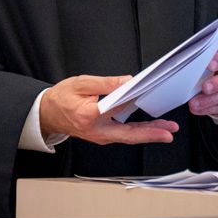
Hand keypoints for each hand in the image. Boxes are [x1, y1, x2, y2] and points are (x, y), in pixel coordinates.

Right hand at [39, 74, 178, 144]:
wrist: (48, 114)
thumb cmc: (62, 98)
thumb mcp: (80, 83)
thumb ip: (105, 82)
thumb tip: (127, 81)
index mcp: (89, 115)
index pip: (117, 107)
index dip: (134, 100)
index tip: (150, 95)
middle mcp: (97, 130)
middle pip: (128, 134)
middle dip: (151, 133)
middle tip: (169, 131)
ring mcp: (100, 136)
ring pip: (128, 137)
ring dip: (148, 133)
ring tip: (166, 129)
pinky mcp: (103, 136)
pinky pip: (123, 135)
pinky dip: (138, 132)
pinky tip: (149, 127)